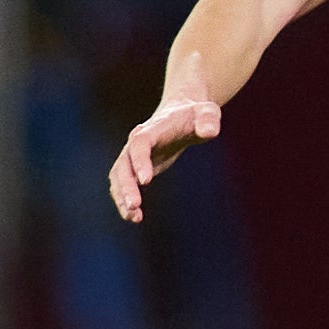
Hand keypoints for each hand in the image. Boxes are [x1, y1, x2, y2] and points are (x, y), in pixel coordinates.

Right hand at [107, 97, 219, 222]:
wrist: (180, 113)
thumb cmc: (196, 114)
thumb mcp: (207, 111)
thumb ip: (209, 119)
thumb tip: (210, 132)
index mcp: (152, 129)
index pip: (140, 144)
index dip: (140, 161)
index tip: (145, 181)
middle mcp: (137, 142)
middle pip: (124, 164)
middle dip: (127, 186)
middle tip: (134, 206)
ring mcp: (133, 155)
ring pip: (119, 177)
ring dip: (122, 197)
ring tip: (133, 217)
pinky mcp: (135, 167)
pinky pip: (124, 184)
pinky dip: (125, 200)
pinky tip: (135, 218)